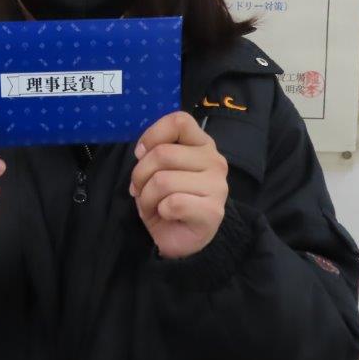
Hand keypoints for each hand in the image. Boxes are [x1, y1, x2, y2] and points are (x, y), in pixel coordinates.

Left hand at [129, 110, 228, 258]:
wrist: (180, 238)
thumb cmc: (167, 199)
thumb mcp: (157, 169)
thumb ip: (155, 152)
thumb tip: (142, 151)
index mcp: (202, 144)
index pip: (179, 121)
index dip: (152, 135)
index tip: (141, 153)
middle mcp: (214, 161)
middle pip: (163, 154)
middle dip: (140, 175)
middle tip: (141, 190)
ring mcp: (217, 186)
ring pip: (163, 180)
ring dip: (147, 197)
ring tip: (153, 206)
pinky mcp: (213, 211)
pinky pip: (172, 203)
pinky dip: (160, 211)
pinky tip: (167, 216)